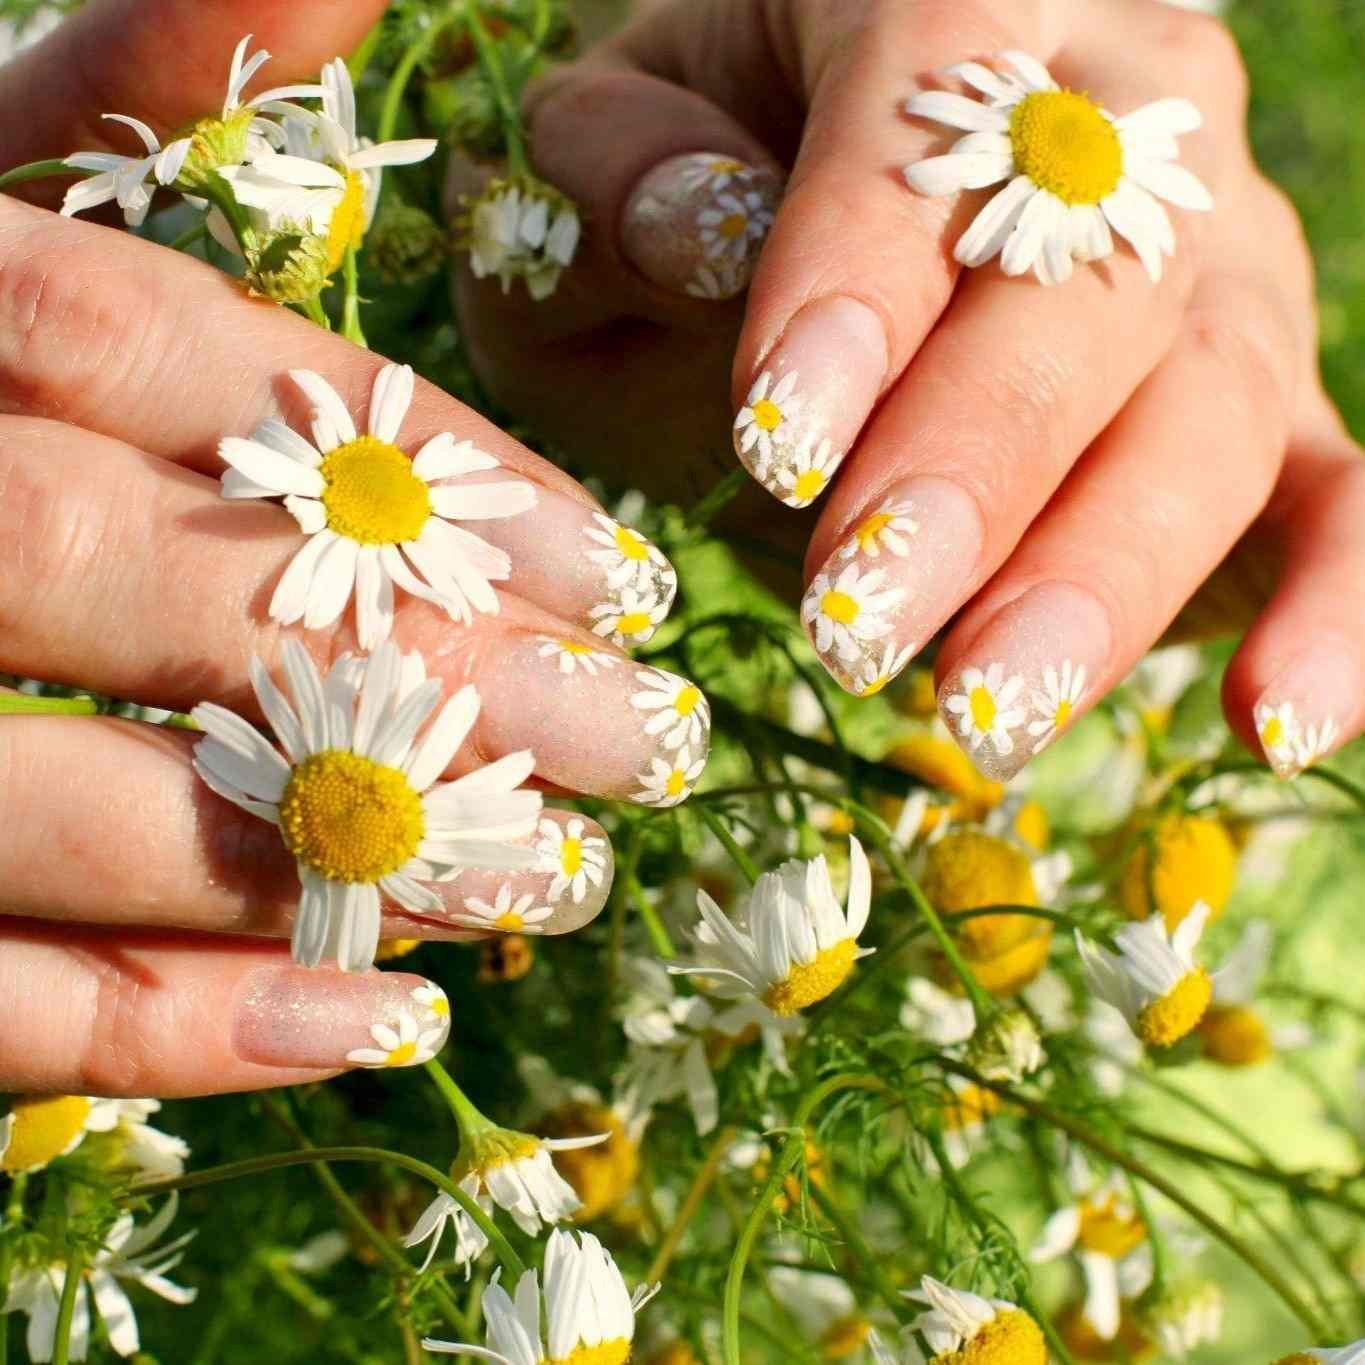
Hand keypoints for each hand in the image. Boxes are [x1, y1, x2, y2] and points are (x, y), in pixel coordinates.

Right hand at [0, 0, 708, 1096]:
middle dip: (415, 672)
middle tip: (632, 742)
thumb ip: (124, 99)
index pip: (165, 356)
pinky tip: (377, 1026)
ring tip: (543, 879)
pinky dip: (175, 1030)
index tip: (611, 569)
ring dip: (330, 855)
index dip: (411, 465)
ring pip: (65, 808)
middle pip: (145, 581)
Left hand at [453, 0, 1363, 783]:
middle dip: (978, 467)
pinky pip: (1342, 498)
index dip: (857, 285)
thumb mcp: (610, 141)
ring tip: (985, 712)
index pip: (925, 120)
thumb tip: (690, 226)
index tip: (778, 447)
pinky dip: (1330, 610)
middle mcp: (1135, 119)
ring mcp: (1222, 267)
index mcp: (956, 10)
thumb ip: (621, 167)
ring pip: (1211, 410)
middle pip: (1094, 284)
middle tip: (858, 616)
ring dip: (1101, 577)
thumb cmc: (698, 165)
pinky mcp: (1266, 402)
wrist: (821, 198)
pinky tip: (1273, 725)